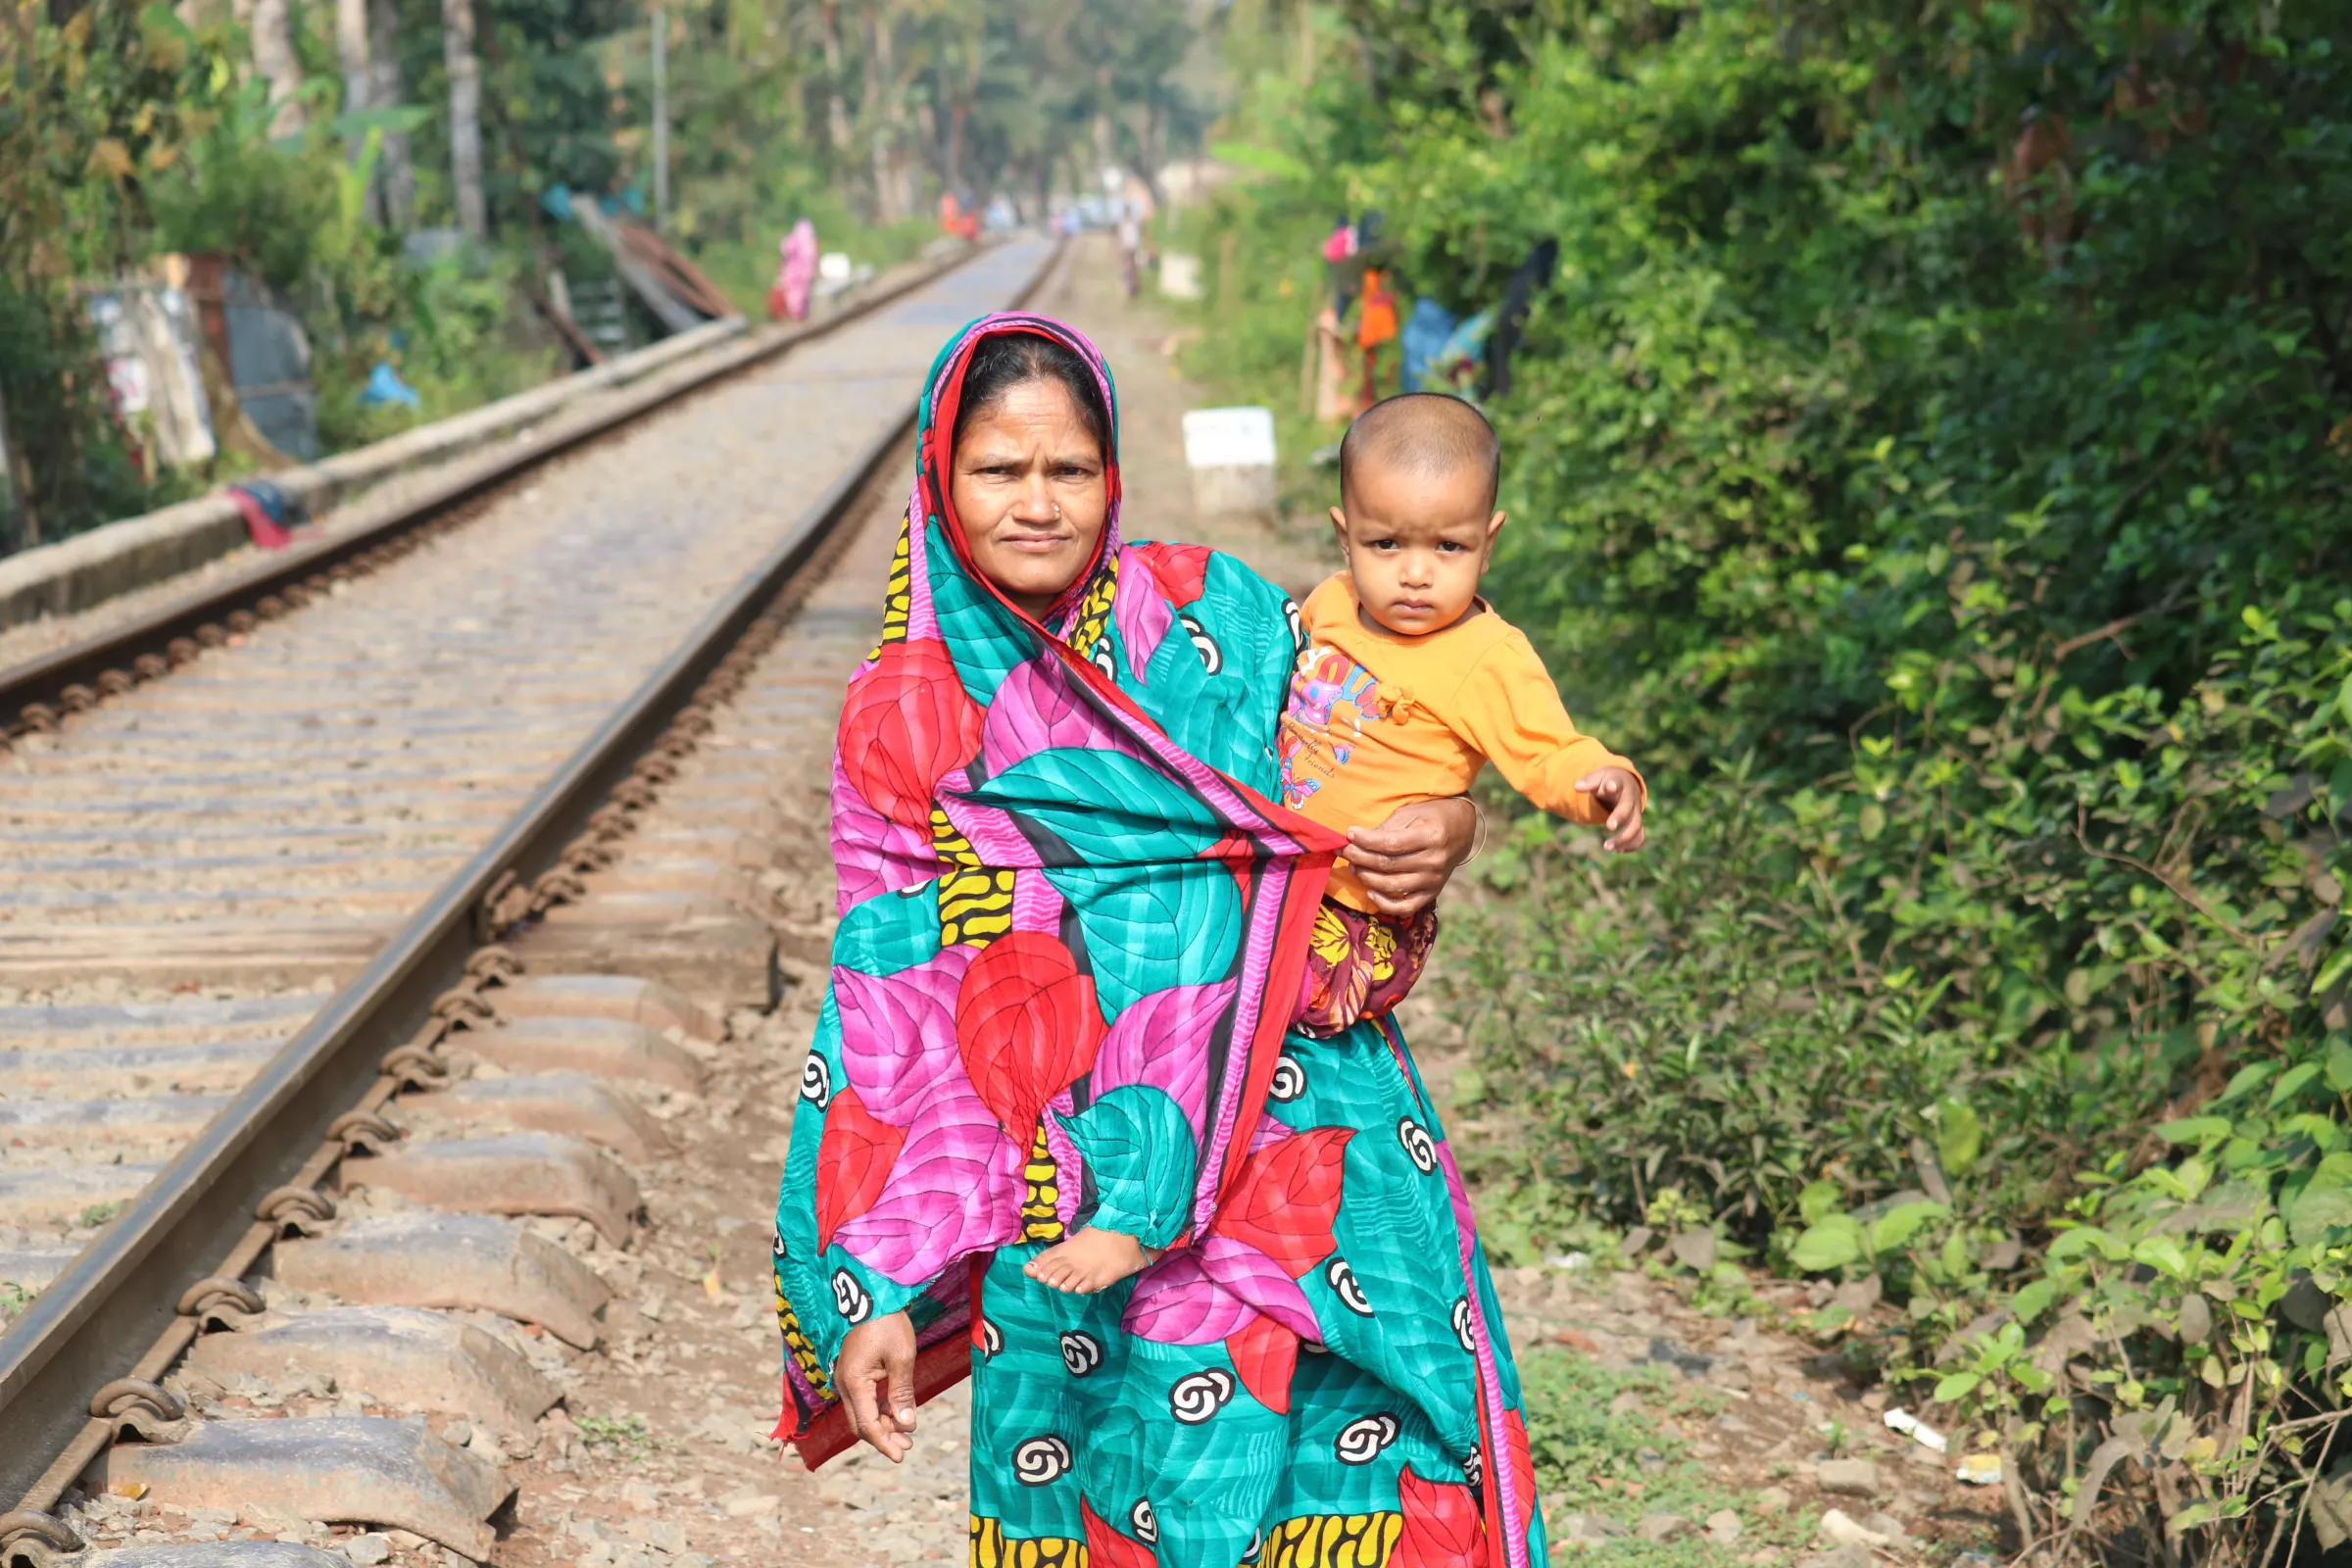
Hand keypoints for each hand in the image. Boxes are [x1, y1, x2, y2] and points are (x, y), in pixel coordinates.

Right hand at [833, 1311, 916, 1460]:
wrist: (872, 1295)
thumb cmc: (888, 1324)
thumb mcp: (901, 1358)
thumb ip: (902, 1393)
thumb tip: (906, 1425)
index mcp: (854, 1383)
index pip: (867, 1425)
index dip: (884, 1443)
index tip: (901, 1456)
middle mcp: (844, 1384)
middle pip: (860, 1423)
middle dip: (883, 1437)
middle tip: (907, 1446)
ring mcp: (846, 1378)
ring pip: (861, 1413)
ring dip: (882, 1424)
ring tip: (906, 1433)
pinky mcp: (852, 1372)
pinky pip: (863, 1399)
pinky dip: (878, 1409)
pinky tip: (896, 1413)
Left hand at [1344, 796, 1478, 916]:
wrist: (1461, 831)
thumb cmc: (1431, 816)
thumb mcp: (1411, 813)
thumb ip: (1387, 828)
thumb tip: (1357, 840)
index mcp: (1431, 836)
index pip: (1391, 843)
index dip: (1365, 841)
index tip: (1349, 834)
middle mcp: (1434, 861)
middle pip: (1388, 865)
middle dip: (1359, 857)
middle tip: (1344, 850)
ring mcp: (1434, 880)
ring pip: (1392, 886)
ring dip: (1366, 877)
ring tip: (1353, 866)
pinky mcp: (1432, 893)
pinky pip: (1405, 906)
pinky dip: (1385, 903)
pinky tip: (1370, 891)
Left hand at [1574, 767, 1646, 851]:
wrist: (1626, 783)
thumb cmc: (1607, 781)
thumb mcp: (1598, 777)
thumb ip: (1588, 782)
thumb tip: (1577, 787)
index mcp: (1620, 784)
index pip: (1617, 783)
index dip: (1613, 786)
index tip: (1610, 788)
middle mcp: (1631, 799)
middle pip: (1628, 808)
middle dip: (1620, 817)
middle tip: (1609, 826)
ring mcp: (1635, 812)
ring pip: (1636, 826)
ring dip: (1623, 838)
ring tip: (1607, 847)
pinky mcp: (1636, 823)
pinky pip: (1640, 835)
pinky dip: (1632, 845)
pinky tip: (1618, 851)